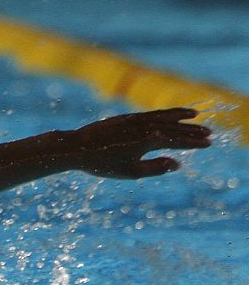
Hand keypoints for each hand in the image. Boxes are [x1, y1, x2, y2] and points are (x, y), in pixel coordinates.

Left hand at [65, 108, 211, 178]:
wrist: (76, 147)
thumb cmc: (102, 164)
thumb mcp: (130, 172)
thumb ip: (156, 168)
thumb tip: (179, 164)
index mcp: (147, 141)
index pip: (178, 141)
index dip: (194, 143)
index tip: (209, 144)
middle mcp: (143, 127)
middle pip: (174, 127)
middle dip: (192, 130)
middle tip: (210, 133)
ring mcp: (134, 120)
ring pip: (163, 116)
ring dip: (180, 116)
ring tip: (195, 115)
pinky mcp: (125, 118)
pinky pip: (150, 114)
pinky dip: (163, 113)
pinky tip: (168, 115)